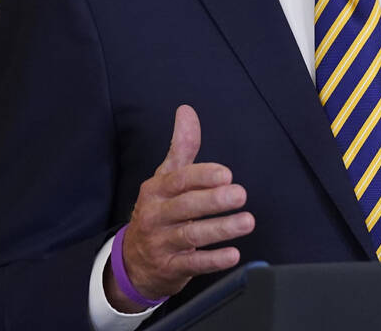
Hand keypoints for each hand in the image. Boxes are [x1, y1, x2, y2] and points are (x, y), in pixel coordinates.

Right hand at [105, 104, 255, 311]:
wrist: (133, 261)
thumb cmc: (159, 211)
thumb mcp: (166, 178)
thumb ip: (182, 146)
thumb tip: (187, 110)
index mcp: (156, 190)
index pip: (179, 180)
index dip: (202, 176)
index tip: (226, 173)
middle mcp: (156, 215)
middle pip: (185, 207)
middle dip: (213, 200)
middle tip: (240, 194)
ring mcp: (161, 243)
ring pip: (191, 236)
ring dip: (221, 229)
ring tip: (247, 222)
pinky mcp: (170, 268)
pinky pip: (192, 265)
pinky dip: (213, 261)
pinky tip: (233, 254)